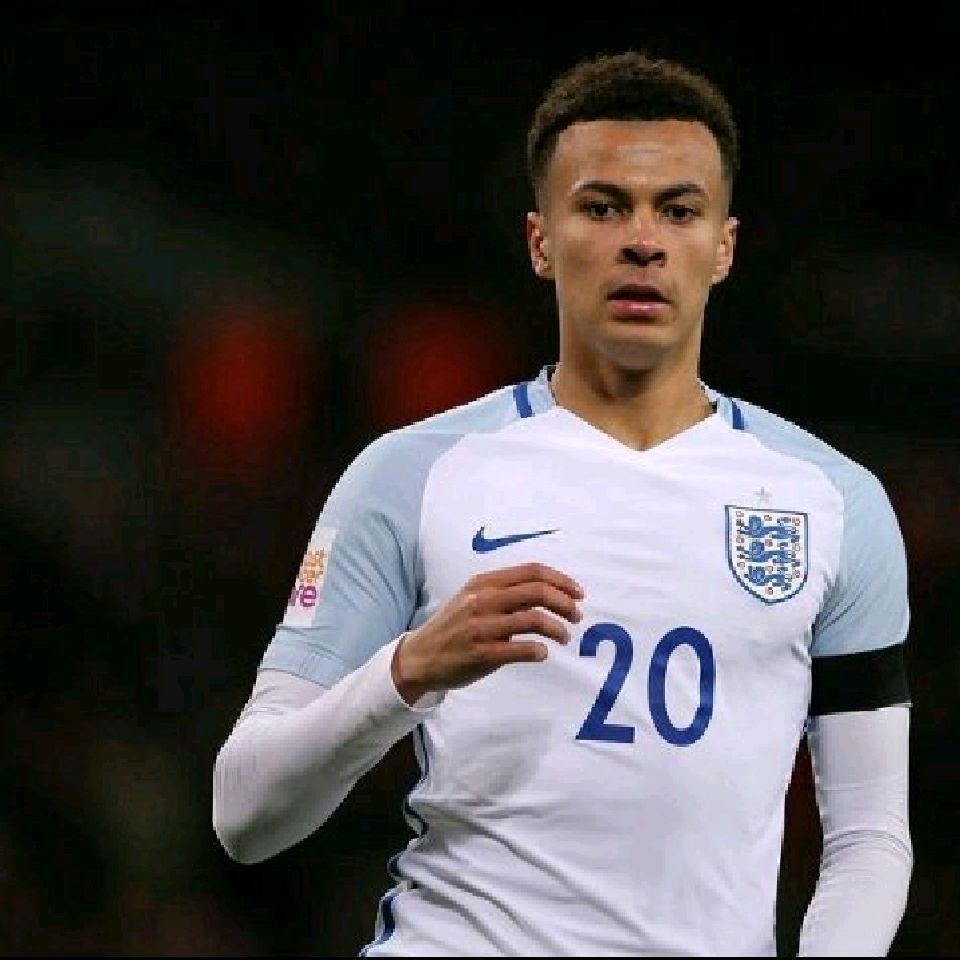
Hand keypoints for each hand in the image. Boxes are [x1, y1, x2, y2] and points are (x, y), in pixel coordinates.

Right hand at [392, 562, 584, 704]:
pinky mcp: (481, 652)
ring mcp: (482, 626)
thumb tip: (548, 592)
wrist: (420, 656)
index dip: (561, 580)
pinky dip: (539, 650)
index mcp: (485, 582)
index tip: (578, 593)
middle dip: (565, 603)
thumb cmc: (455, 626)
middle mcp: (483, 599)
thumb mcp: (474, 598)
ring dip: (558, 628)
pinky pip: (521, 648)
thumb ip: (505, 593)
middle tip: (577, 616)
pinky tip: (542, 653)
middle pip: (538, 591)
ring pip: (534, 619)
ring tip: (564, 637)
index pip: (532, 571)